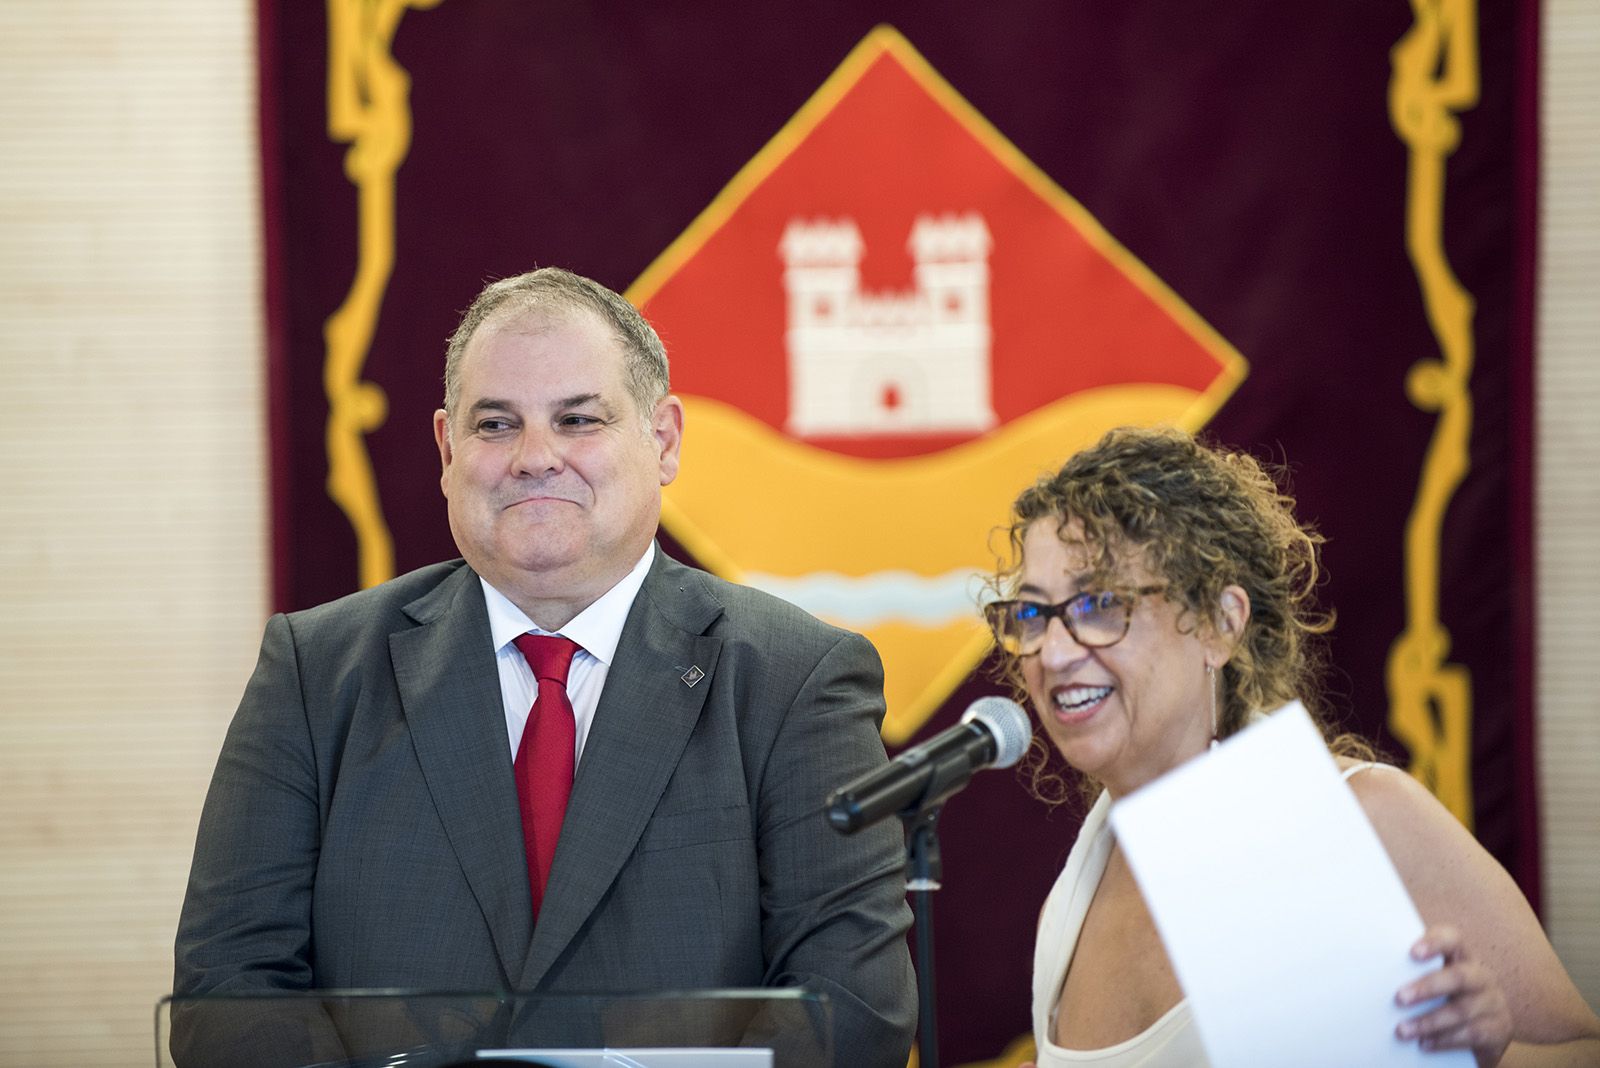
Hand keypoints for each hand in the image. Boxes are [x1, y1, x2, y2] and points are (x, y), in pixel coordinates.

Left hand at [1395, 924, 1511, 1065]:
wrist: (1484, 1032)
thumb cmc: (1447, 1000)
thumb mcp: (1436, 983)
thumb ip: (1413, 973)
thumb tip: (1369, 976)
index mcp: (1462, 958)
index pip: (1453, 939)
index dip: (1435, 942)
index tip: (1412, 952)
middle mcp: (1481, 977)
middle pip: (1458, 977)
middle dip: (1427, 987)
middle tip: (1399, 998)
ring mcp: (1493, 1003)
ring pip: (1461, 1010)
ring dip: (1429, 1021)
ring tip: (1402, 1031)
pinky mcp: (1498, 1029)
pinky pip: (1472, 1034)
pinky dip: (1445, 1040)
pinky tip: (1424, 1044)